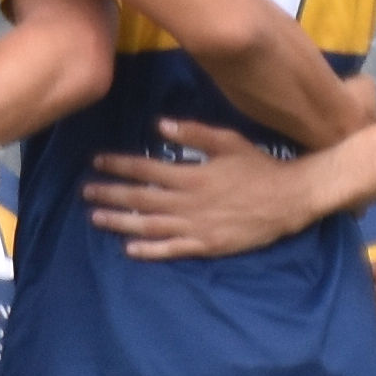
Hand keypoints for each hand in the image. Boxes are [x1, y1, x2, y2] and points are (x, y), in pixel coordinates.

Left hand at [79, 117, 321, 259]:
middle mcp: (188, 202)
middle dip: (111, 194)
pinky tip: (129, 249)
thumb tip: (160, 124)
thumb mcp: (228, 141)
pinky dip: (149, 250)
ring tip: (96, 218)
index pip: (146, 169)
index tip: (97, 162)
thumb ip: (194, 133)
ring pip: (150, 226)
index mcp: (192, 175)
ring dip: (120, 222)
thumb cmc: (258, 166)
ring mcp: (196, 226)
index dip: (119, 165)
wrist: (288, 199)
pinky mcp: (206, 245)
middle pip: (141, 199)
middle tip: (86, 192)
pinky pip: (172, 249)